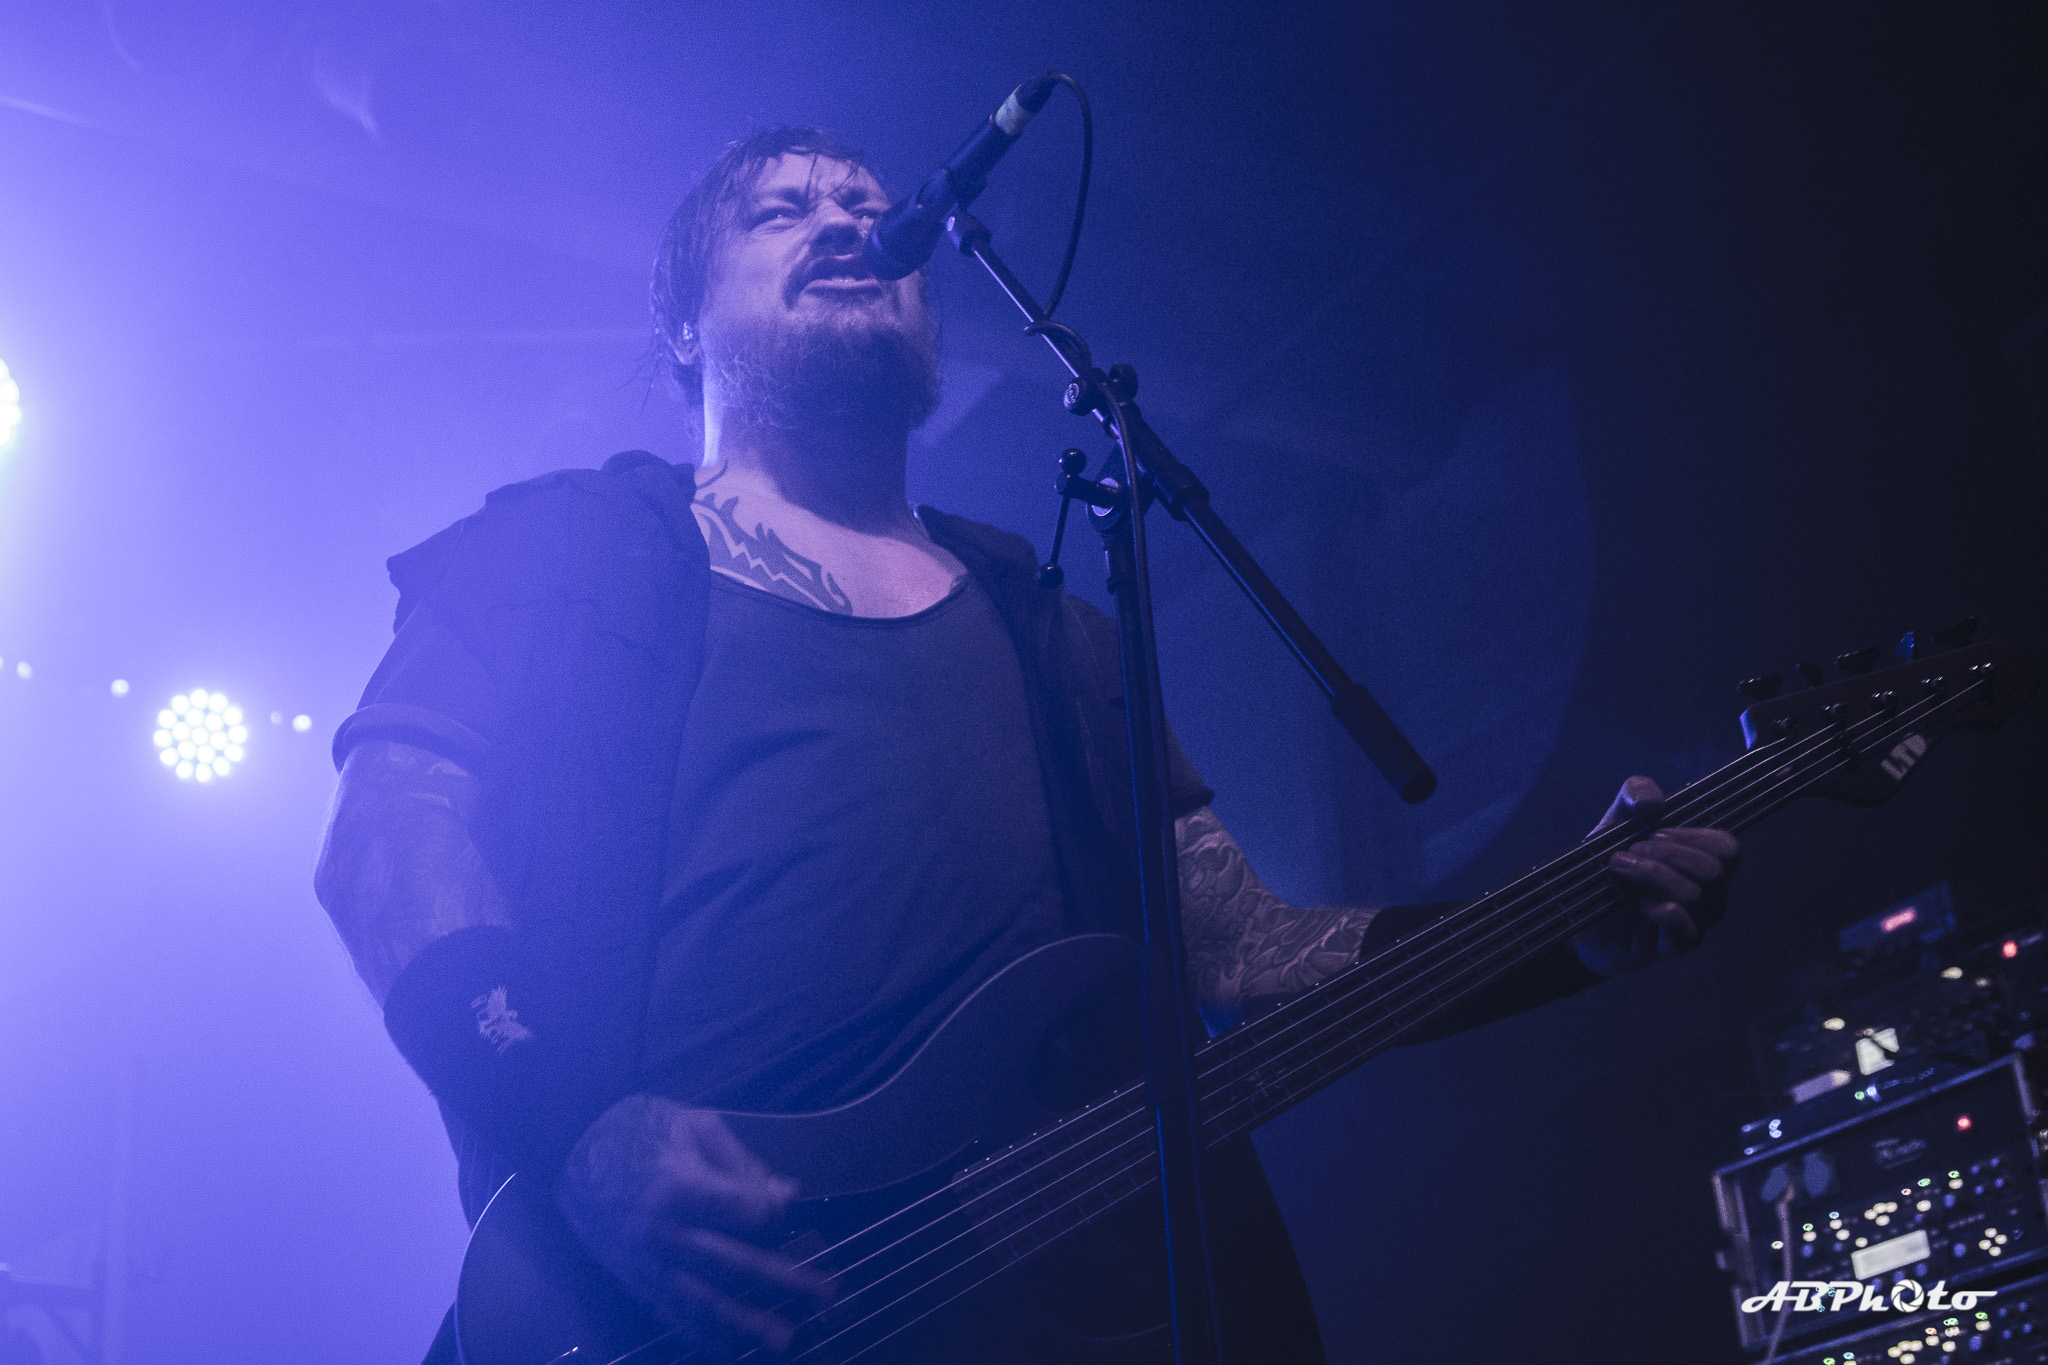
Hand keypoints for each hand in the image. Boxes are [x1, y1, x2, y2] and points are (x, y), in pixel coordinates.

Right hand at [555, 1094, 832, 1354]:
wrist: (564, 1149)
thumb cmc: (634, 1128)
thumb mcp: (692, 1123)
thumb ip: (742, 1162)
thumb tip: (786, 1196)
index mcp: (677, 1187)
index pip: (745, 1212)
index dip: (769, 1211)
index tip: (779, 1207)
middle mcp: (662, 1233)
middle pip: (733, 1263)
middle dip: (783, 1281)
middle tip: (825, 1293)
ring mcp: (645, 1262)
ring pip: (703, 1301)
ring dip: (747, 1322)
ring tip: (785, 1338)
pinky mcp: (632, 1279)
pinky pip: (671, 1314)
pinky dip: (702, 1333)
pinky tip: (730, 1346)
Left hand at [1571, 776, 1738, 975]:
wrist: (1582, 915)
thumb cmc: (1611, 866)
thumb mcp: (1617, 821)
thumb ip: (1635, 794)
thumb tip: (1653, 802)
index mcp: (1704, 861)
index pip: (1727, 847)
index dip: (1691, 836)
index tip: (1652, 831)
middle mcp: (1711, 893)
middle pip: (1714, 869)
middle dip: (1666, 854)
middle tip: (1628, 852)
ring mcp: (1698, 922)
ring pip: (1694, 894)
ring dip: (1651, 875)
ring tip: (1619, 870)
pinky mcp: (1675, 946)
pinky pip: (1681, 925)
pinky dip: (1656, 907)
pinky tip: (1635, 902)